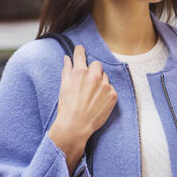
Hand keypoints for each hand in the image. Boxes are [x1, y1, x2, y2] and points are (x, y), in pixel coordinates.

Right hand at [49, 45, 117, 172]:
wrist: (75, 125)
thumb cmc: (67, 106)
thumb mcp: (63, 86)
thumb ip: (67, 70)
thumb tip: (67, 58)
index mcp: (80, 71)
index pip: (80, 54)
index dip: (80, 51)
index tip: (81, 50)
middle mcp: (93, 76)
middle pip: (96, 64)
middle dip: (93, 70)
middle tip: (88, 82)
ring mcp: (105, 85)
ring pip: (105, 77)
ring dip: (100, 82)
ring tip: (92, 95)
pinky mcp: (113, 95)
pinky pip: (111, 88)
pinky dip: (106, 93)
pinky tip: (98, 102)